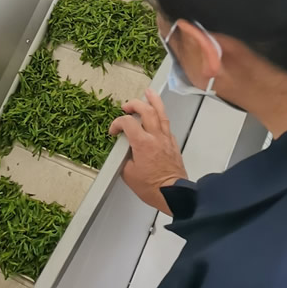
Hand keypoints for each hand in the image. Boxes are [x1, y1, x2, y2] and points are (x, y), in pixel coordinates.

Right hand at [109, 89, 187, 214]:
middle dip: (135, 104)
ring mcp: (166, 139)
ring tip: (149, 93)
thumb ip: (124, 157)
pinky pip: (167, 125)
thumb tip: (123, 151)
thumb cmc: (152, 187)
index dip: (117, 123)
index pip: (127, 122)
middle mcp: (156, 137)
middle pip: (147, 110)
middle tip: (127, 106)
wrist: (173, 194)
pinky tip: (157, 116)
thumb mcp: (128, 173)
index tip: (113, 131)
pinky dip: (160, 116)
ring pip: (161, 113)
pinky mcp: (173, 144)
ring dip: (154, 101)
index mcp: (143, 143)